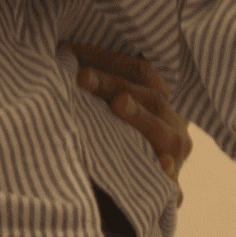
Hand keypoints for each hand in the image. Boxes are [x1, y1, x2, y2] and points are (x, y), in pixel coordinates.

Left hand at [68, 44, 193, 183]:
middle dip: (112, 83)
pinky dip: (167, 171)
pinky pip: (171, 178)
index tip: (68, 51)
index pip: (138, 69)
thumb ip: (98, 87)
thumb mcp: (113, 107)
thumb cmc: (118, 137)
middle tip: (82, 77)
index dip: (104, 58)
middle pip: (148, 95)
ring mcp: (174, 152)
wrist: (138, 185)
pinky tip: (162, 164)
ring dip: (139, 116)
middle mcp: (172, 120)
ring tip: (119, 103)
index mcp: (158, 96)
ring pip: (162, 131)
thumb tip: (61, 56)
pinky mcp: (171, 183)